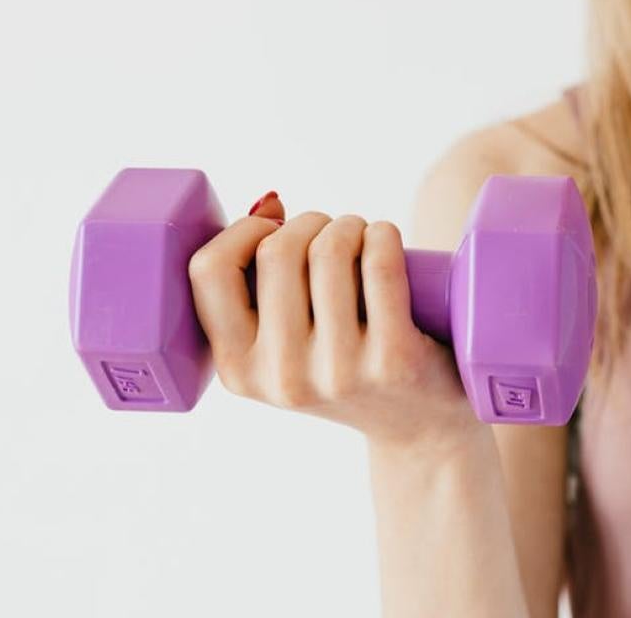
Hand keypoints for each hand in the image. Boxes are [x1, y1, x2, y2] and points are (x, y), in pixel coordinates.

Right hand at [187, 192, 486, 453]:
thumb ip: (262, 282)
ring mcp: (337, 373)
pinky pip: (380, 266)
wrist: (422, 427)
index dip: (243, 231)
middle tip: (337, 232)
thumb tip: (268, 202)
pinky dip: (384, 235)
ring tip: (365, 238)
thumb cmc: (347, 361)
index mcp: (237, 368)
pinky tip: (387, 240)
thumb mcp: (286, 341)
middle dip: (311, 222)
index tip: (276, 228)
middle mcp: (280, 377)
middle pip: (278, 251)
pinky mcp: (392, 361)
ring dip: (351, 225)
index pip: (208, 271)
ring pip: (329, 251)